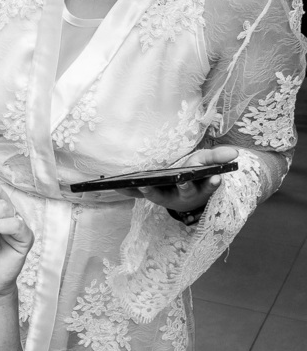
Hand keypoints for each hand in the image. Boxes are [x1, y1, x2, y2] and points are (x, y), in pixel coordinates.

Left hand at [120, 146, 238, 213]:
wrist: (185, 186)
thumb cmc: (197, 172)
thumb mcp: (209, 163)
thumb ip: (219, 158)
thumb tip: (235, 153)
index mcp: (200, 189)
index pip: (208, 188)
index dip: (212, 184)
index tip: (216, 178)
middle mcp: (183, 196)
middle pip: (181, 194)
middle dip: (179, 189)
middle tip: (172, 183)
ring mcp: (165, 196)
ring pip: (155, 196)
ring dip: (147, 191)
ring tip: (137, 184)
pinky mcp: (150, 193)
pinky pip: (137, 193)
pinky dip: (127, 189)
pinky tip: (115, 184)